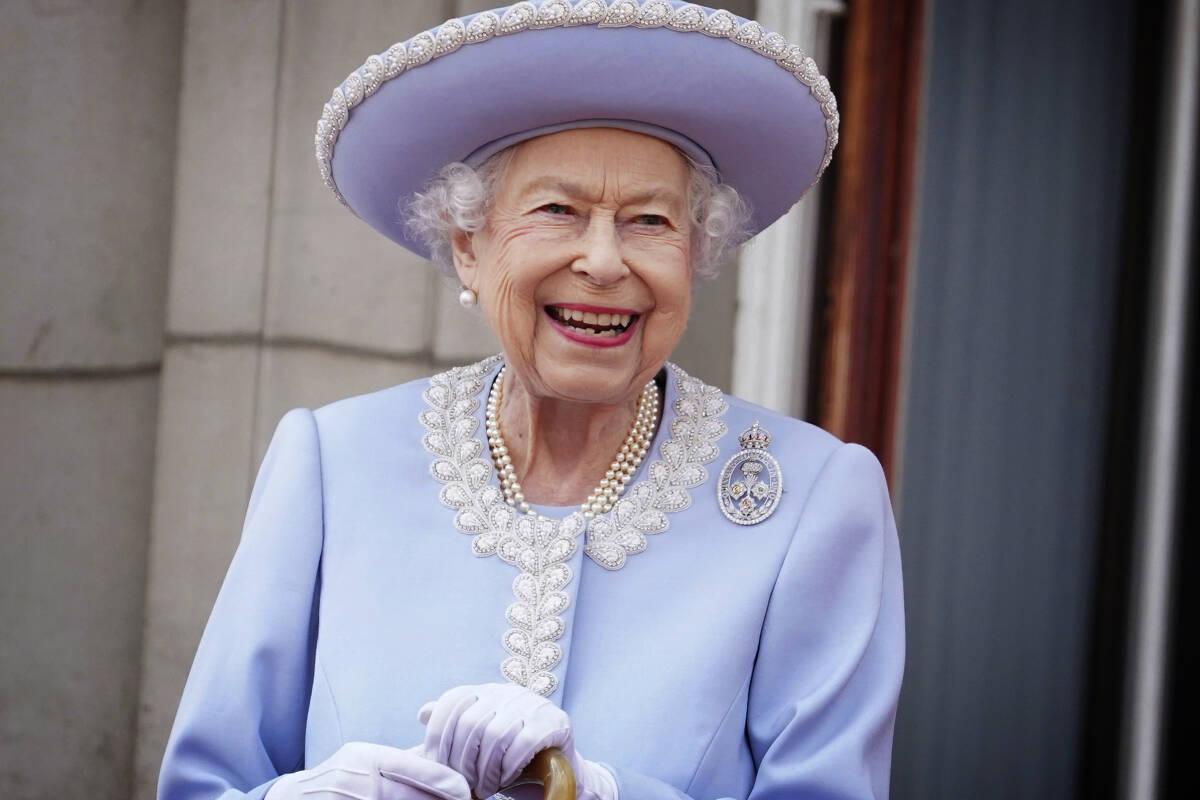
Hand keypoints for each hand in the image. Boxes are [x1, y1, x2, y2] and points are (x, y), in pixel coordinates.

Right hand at [265, 741, 470, 799]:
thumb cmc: (337, 779)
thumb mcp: (365, 761)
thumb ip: (400, 762)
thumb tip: (442, 761)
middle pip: (411, 794)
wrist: (290, 799)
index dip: (443, 780)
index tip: (465, 790)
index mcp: (367, 757)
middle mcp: (357, 779)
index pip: (414, 767)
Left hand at [417, 683, 615, 799]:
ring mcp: (533, 703)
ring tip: (483, 789)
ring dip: (485, 769)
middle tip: (464, 786)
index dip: (439, 735)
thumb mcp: (476, 744)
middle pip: (471, 722)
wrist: (554, 769)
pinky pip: (523, 744)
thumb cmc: (507, 758)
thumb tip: (423, 712)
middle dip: (462, 762)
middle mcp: (508, 691)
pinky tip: (504, 779)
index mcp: (486, 691)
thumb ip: (453, 729)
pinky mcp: (554, 721)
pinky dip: (509, 767)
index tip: (438, 767)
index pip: (452, 701)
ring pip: (496, 735)